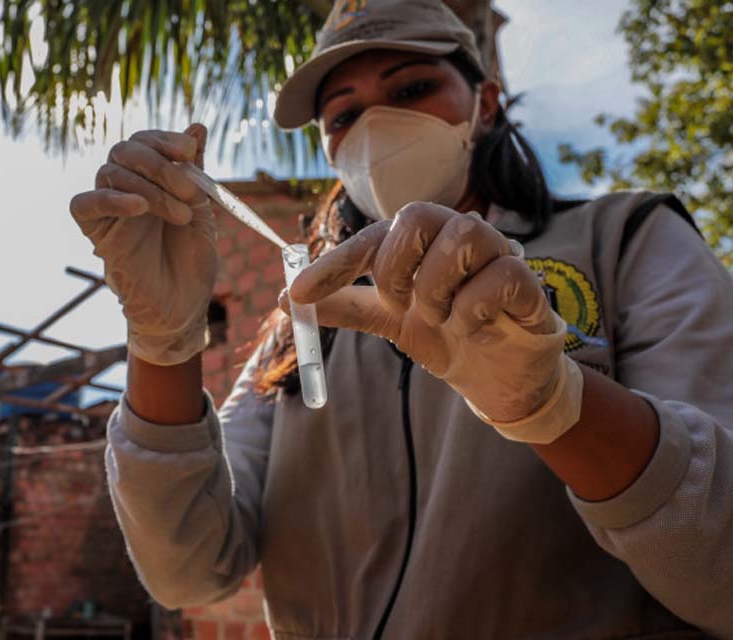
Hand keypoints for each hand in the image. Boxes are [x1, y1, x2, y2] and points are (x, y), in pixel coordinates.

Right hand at [70, 124, 216, 365]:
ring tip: (182, 214)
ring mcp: (110, 212)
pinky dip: (111, 199)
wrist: (183, 308)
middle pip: (124, 150)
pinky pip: (84, 204)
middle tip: (191, 192)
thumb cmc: (192, 263)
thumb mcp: (202, 209)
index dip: (164, 138)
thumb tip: (197, 126)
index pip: (144, 141)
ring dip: (151, 187)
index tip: (190, 151)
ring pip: (110, 172)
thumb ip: (195, 170)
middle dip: (161, 164)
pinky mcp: (97, 234)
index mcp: (151, 181)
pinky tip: (139, 207)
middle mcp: (126, 190)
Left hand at [286, 202, 581, 442]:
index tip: (298, 294)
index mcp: (422, 243)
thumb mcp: (388, 322)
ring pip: (464, 235)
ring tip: (440, 319)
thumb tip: (284, 299)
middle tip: (395, 305)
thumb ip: (344, 307)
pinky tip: (472, 328)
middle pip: (419, 214)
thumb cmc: (445, 336)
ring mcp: (497, 255)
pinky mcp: (528, 284)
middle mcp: (457, 237)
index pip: (373, 235)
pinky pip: (502, 275)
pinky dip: (474, 308)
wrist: (495, 379)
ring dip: (436, 288)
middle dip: (395, 266)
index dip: (334, 263)